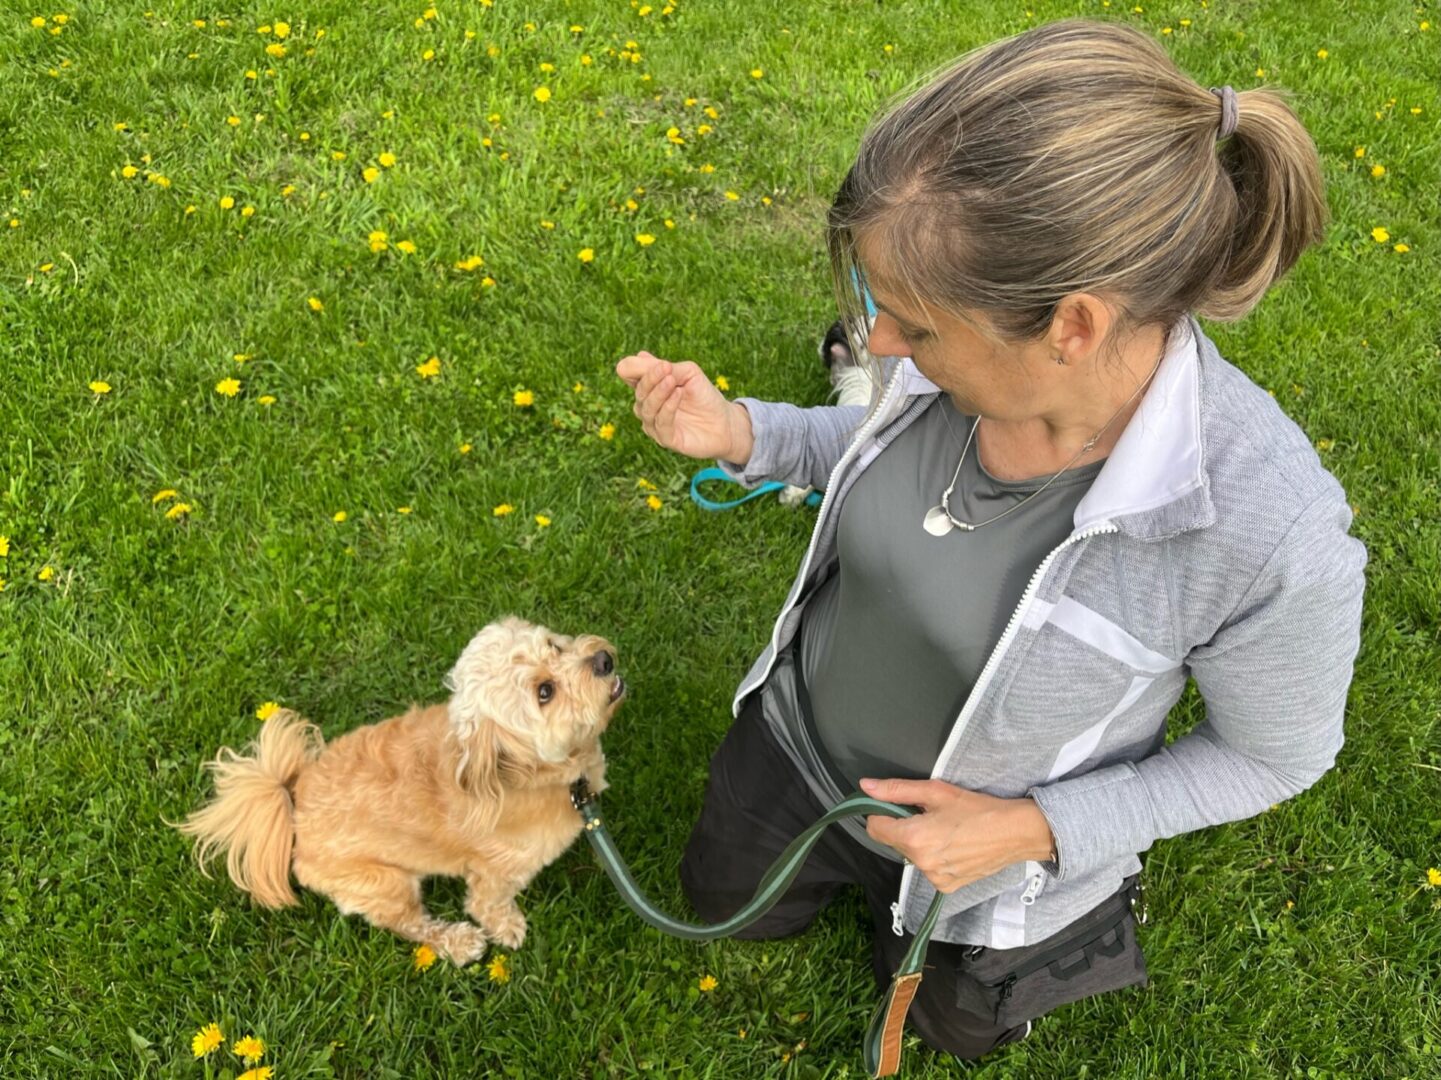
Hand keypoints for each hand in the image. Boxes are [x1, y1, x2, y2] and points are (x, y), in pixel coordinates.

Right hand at [615, 350, 751, 461]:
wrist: (726, 423)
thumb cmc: (705, 396)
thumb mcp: (688, 373)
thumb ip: (665, 367)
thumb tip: (639, 356)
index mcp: (649, 388)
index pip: (629, 375)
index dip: (636, 368)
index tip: (658, 362)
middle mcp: (648, 407)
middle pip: (639, 391)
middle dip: (651, 378)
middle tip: (666, 368)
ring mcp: (655, 425)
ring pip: (647, 408)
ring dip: (658, 393)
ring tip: (672, 380)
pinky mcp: (667, 440)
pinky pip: (660, 423)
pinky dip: (668, 407)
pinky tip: (678, 394)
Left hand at [858, 777, 1055, 894]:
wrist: (1015, 833)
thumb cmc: (978, 808)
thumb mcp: (936, 792)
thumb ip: (897, 790)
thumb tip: (866, 787)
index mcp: (913, 838)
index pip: (874, 828)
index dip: (880, 813)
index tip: (896, 805)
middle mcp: (920, 862)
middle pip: (893, 841)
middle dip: (903, 827)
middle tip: (929, 815)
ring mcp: (933, 877)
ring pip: (911, 855)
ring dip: (919, 843)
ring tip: (945, 830)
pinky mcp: (946, 886)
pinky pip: (928, 869)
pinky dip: (934, 857)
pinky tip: (953, 846)